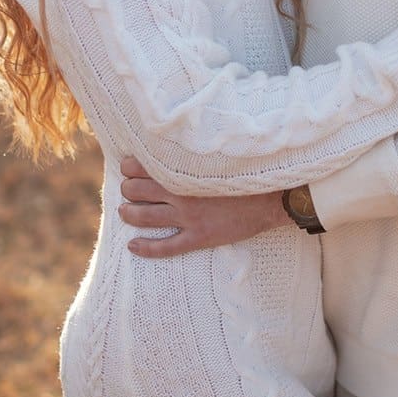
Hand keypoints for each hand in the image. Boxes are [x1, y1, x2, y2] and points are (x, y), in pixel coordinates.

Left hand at [118, 157, 283, 257]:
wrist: (271, 196)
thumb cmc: (244, 171)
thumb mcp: (214, 156)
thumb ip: (190, 154)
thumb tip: (168, 148)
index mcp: (184, 169)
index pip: (140, 166)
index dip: (128, 167)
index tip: (129, 167)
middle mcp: (181, 192)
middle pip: (136, 191)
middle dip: (127, 190)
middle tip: (129, 190)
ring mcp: (189, 217)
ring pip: (144, 217)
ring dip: (128, 214)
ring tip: (125, 212)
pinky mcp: (199, 237)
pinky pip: (165, 247)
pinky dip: (145, 248)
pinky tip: (133, 246)